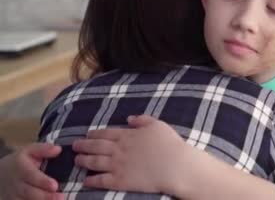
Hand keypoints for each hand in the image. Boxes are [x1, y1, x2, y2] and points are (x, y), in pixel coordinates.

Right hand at [0, 143, 62, 199]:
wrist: (1, 174)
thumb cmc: (20, 161)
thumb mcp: (30, 150)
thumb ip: (43, 149)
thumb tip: (58, 149)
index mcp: (20, 167)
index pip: (30, 175)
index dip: (42, 181)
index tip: (55, 185)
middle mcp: (15, 183)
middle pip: (29, 192)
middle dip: (45, 196)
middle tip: (60, 197)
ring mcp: (13, 195)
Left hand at [72, 115, 186, 194]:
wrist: (174, 166)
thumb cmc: (169, 144)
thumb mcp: (158, 125)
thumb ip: (142, 120)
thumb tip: (129, 118)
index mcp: (127, 135)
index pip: (106, 133)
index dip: (94, 134)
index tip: (87, 134)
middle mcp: (118, 149)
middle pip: (96, 147)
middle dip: (83, 146)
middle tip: (74, 146)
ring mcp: (117, 166)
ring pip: (94, 162)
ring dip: (84, 161)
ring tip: (77, 161)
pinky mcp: (120, 181)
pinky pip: (101, 181)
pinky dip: (91, 180)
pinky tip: (85, 181)